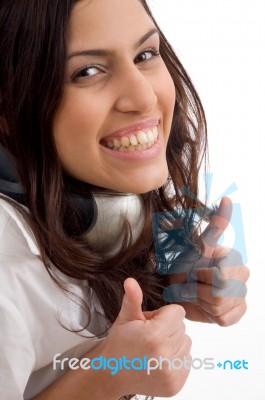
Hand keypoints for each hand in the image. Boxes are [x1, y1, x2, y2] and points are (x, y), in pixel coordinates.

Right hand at [97, 278, 191, 397]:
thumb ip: (132, 298)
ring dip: (174, 343)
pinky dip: (176, 358)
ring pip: (187, 343)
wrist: (112, 373)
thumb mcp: (125, 318)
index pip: (178, 312)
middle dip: (168, 327)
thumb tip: (130, 280)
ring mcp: (171, 372)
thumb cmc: (120, 343)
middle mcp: (165, 355)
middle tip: (150, 335)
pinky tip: (159, 360)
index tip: (151, 322)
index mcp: (154, 335)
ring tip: (155, 348)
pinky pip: (187, 360)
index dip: (164, 314)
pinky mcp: (176, 384)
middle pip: (182, 327)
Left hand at [165, 197, 249, 325]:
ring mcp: (240, 295)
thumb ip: (215, 224)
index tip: (195, 272)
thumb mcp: (196, 244)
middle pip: (221, 294)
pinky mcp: (236, 312)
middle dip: (199, 290)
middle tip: (191, 283)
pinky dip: (208, 314)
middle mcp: (241, 276)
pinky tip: (203, 304)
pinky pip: (225, 319)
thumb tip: (227, 198)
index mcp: (233, 258)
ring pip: (220, 308)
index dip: (203, 277)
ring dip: (200, 301)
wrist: (175, 287)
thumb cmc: (184, 264)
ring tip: (194, 293)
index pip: (222, 276)